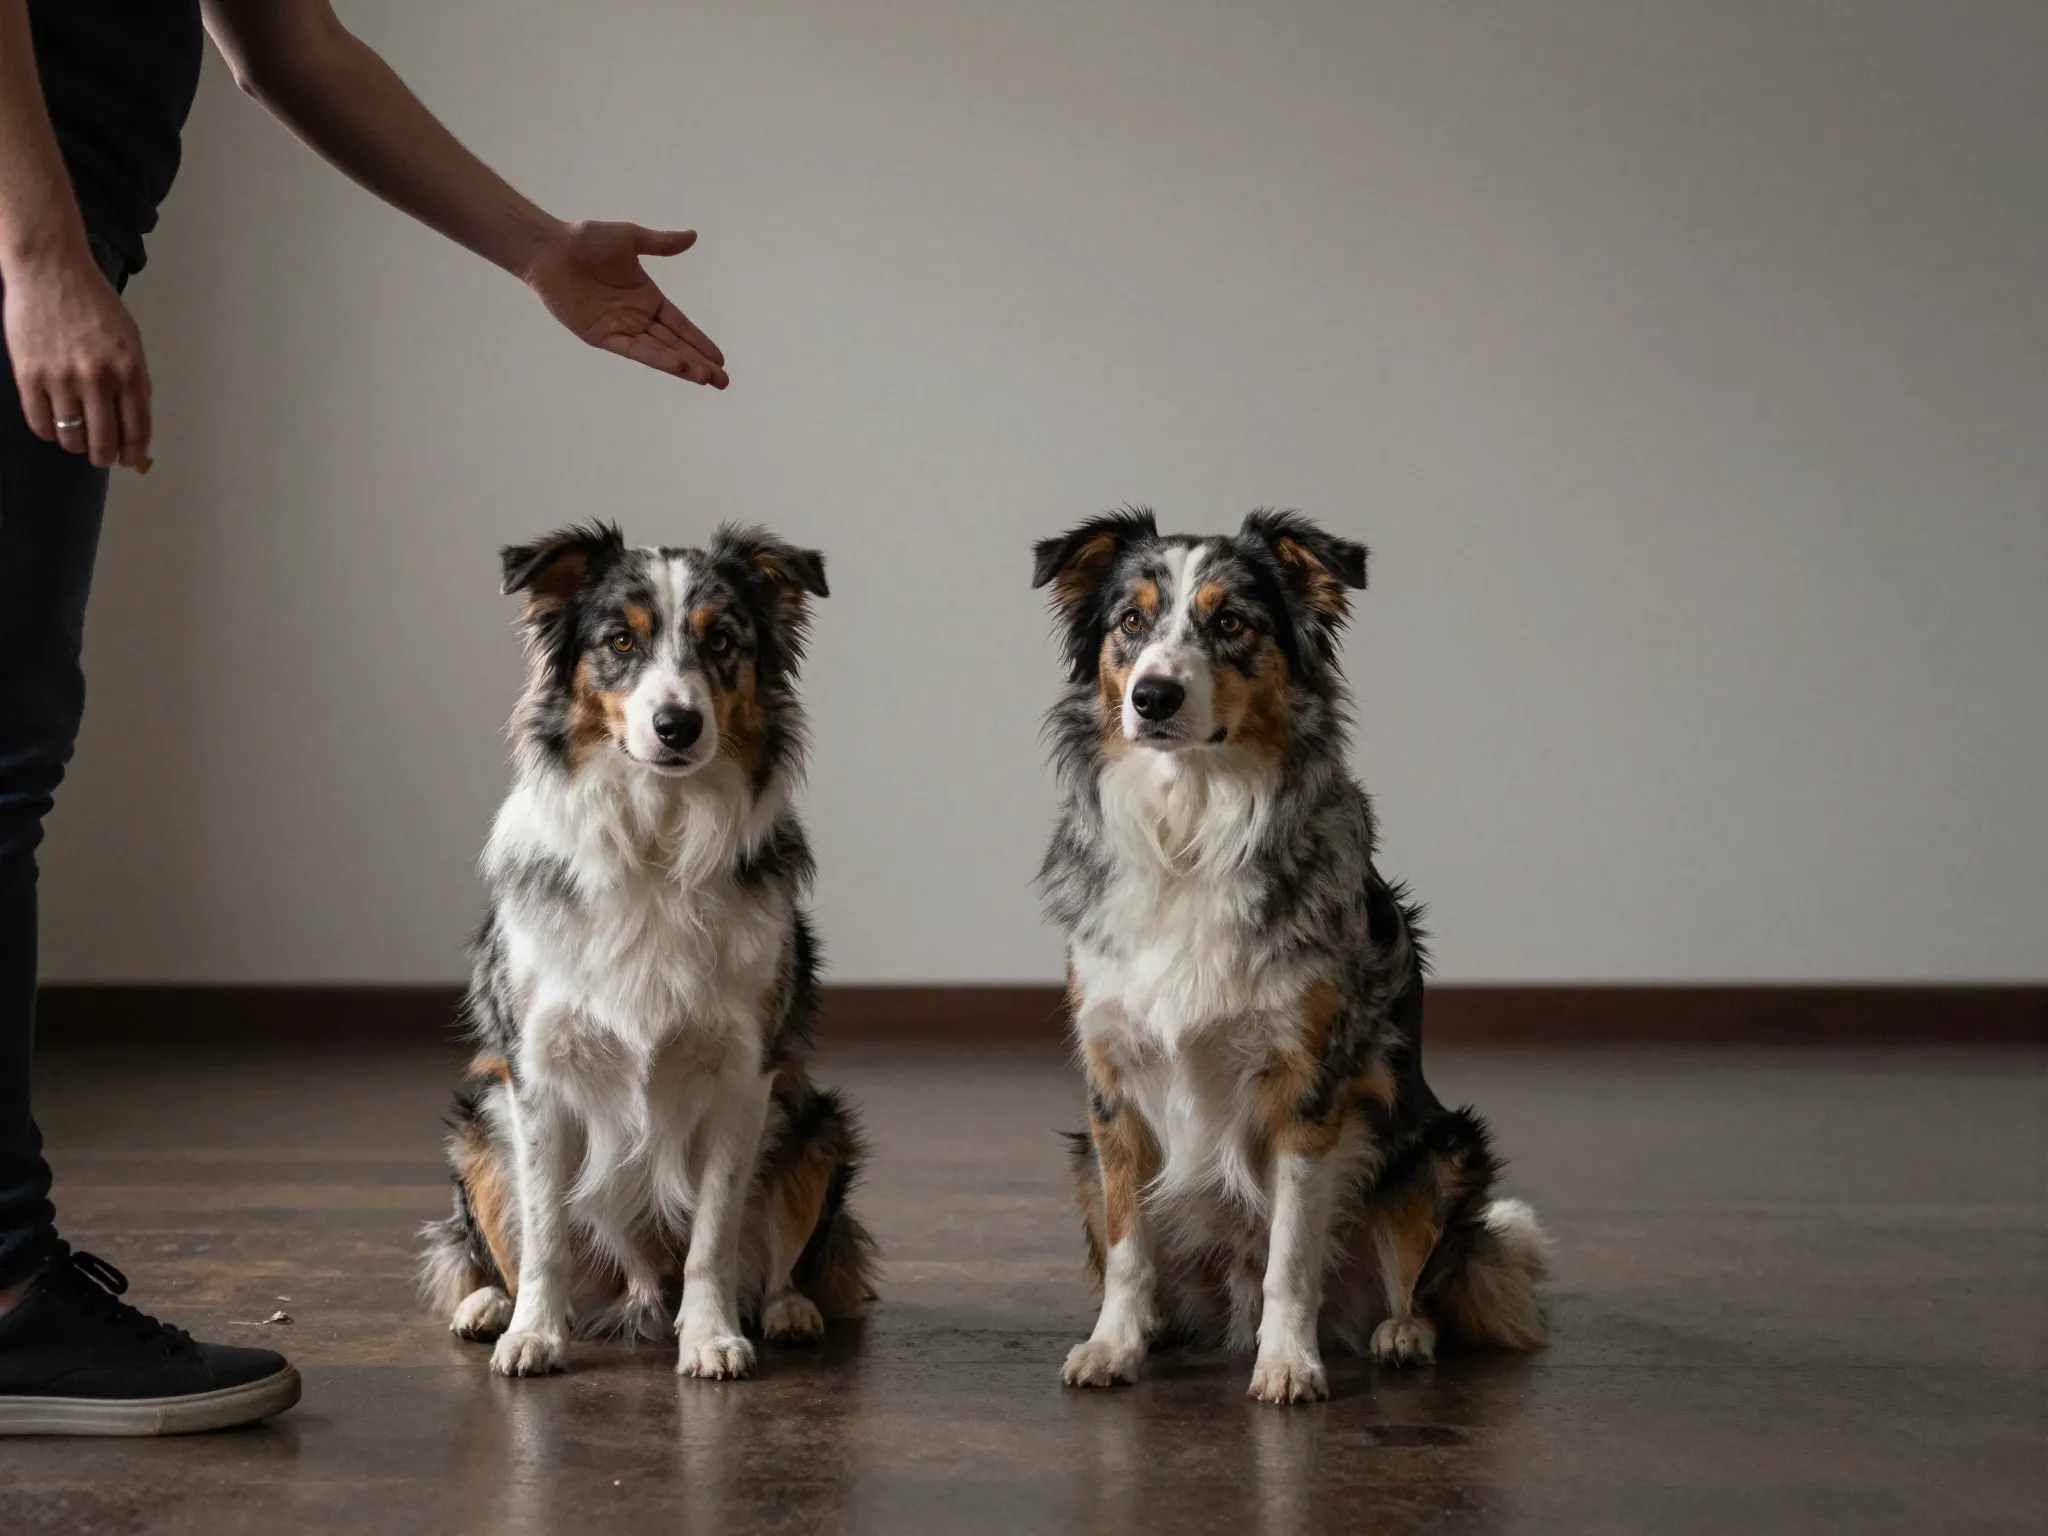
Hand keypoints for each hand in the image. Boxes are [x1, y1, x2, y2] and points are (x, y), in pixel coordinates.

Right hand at [2, 249, 150, 466]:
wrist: (49, 270)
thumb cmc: (94, 304)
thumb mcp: (130, 340)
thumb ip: (135, 381)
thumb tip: (136, 425)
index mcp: (130, 370)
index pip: (137, 430)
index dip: (134, 454)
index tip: (129, 460)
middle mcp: (97, 378)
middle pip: (103, 442)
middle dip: (104, 456)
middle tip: (101, 455)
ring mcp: (61, 378)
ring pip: (70, 437)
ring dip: (76, 445)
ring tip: (77, 438)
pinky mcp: (28, 375)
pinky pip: (39, 423)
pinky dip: (49, 432)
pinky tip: (54, 425)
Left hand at [522, 220, 726, 387]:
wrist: (551, 249)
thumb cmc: (586, 240)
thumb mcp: (632, 239)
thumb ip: (662, 243)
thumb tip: (693, 236)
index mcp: (647, 298)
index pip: (681, 326)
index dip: (700, 342)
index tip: (720, 359)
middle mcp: (636, 317)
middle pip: (675, 344)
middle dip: (699, 363)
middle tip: (723, 382)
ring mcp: (620, 329)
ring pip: (659, 352)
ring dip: (683, 366)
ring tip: (707, 380)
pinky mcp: (601, 336)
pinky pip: (635, 350)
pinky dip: (657, 359)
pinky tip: (679, 367)